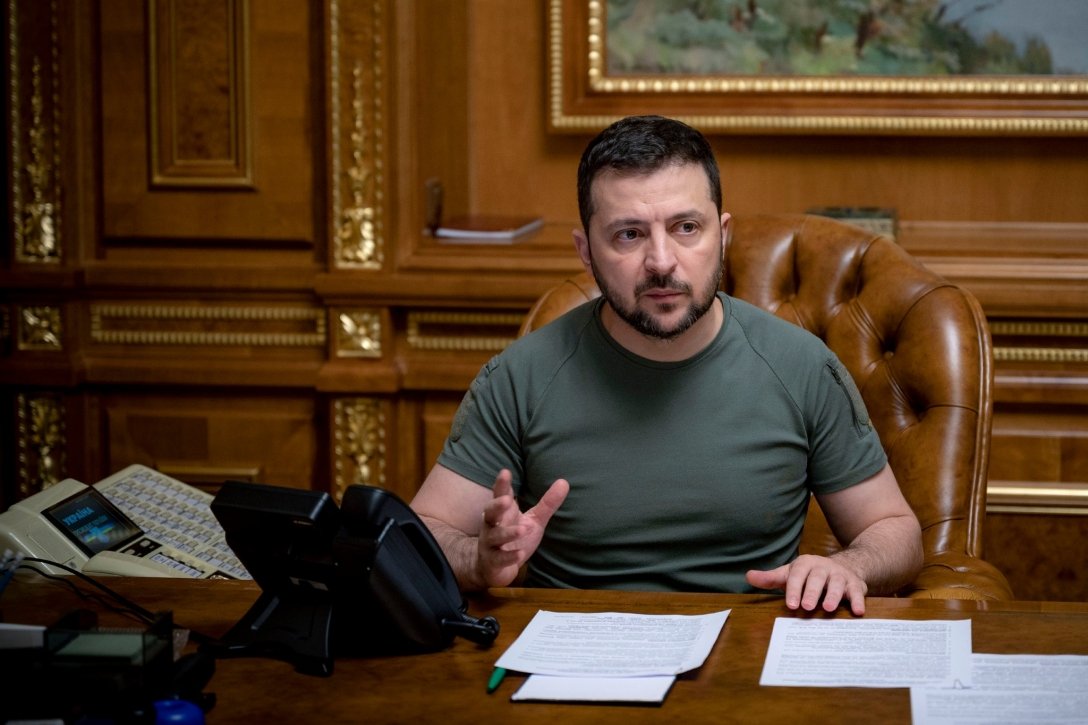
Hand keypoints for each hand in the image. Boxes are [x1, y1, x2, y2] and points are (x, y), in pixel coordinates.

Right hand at [476, 469, 568, 587]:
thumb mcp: (533, 520)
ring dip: (508, 533)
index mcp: (503, 512)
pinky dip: (508, 557)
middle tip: (507, 500)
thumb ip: (547, 503)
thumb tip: (564, 482)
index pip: (500, 495)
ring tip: (524, 529)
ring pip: (495, 536)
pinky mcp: (492, 562)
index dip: (501, 484)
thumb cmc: (515, 538)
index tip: (505, 472)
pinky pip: (498, 559)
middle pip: (489, 513)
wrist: (495, 568)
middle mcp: (493, 525)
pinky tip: (520, 555)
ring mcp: (490, 544)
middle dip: (496, 506)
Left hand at [746, 554, 868, 615]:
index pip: (797, 575)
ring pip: (838, 584)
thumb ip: (771, 578)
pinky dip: (859, 601)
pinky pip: (858, 592)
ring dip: (834, 596)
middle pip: (817, 578)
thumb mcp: (790, 574)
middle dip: (812, 592)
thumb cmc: (810, 575)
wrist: (843, 566)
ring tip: (828, 608)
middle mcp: (824, 567)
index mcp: (805, 564)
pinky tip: (858, 612)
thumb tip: (748, 576)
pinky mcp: (856, 585)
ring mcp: (840, 576)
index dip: (794, 589)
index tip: (790, 604)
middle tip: (807, 607)